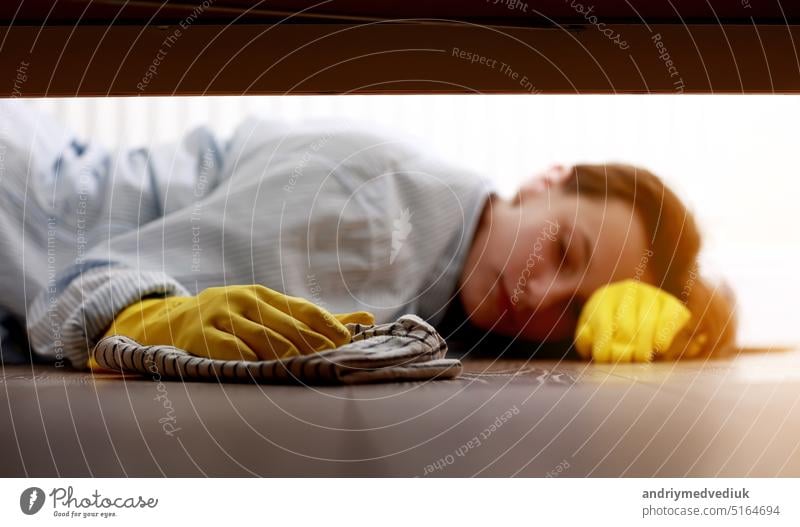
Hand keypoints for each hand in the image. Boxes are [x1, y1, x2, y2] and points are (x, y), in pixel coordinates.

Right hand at [98, 285, 374, 362]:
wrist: (177, 318)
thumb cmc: (236, 319)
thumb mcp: (272, 312)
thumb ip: (317, 319)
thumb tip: (367, 318)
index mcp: (265, 295)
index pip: (304, 310)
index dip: (327, 326)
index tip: (346, 343)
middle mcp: (246, 300)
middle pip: (287, 327)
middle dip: (311, 347)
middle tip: (330, 364)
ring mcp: (222, 315)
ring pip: (262, 338)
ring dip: (284, 356)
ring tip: (303, 369)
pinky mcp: (200, 334)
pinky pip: (230, 349)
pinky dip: (248, 360)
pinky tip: (263, 369)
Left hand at [574, 279, 694, 362]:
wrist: (641, 316)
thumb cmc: (610, 328)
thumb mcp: (592, 333)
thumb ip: (585, 338)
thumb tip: (588, 337)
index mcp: (603, 297)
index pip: (602, 327)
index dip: (604, 351)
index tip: (607, 362)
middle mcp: (628, 290)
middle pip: (626, 330)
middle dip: (625, 353)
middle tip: (625, 363)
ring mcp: (652, 294)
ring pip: (647, 327)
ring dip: (643, 351)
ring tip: (640, 360)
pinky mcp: (671, 303)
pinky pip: (668, 323)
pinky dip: (663, 340)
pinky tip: (658, 349)